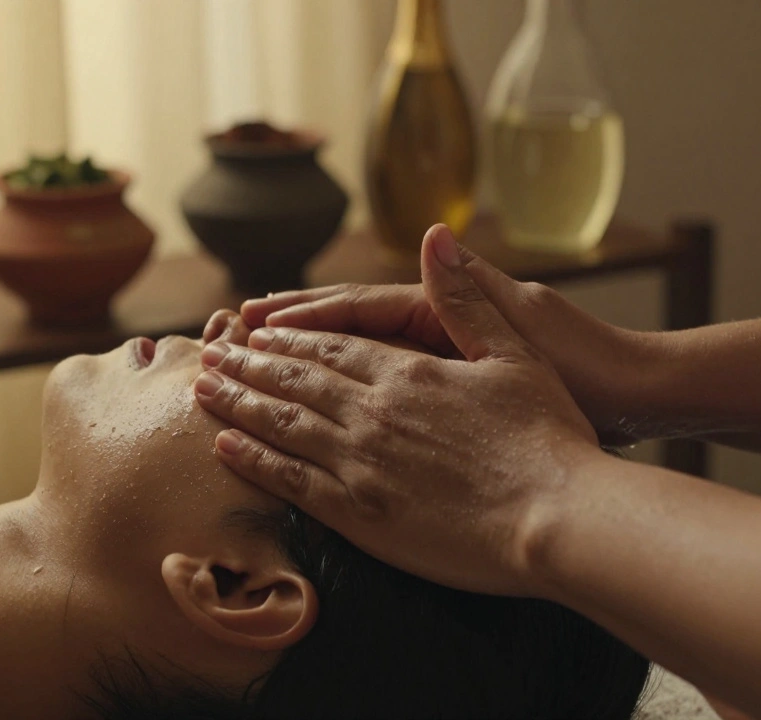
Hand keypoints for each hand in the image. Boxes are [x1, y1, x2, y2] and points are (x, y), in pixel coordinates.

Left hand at [193, 225, 606, 595]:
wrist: (558, 517)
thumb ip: (464, 297)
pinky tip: (223, 445)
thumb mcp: (515, 351)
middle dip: (249, 363)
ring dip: (238, 401)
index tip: (255, 326)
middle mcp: (372, 410)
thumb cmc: (549, 438)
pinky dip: (251, 459)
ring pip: (281, 423)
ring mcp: (360, 462)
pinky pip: (290, 481)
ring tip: (202, 386)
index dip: (290, 334)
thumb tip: (436, 233)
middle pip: (295, 379)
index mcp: (408, 371)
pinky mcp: (360, 513)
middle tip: (210, 351)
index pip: (332, 345)